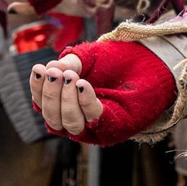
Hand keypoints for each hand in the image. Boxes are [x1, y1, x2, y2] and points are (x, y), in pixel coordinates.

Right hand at [30, 41, 175, 143]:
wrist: (150, 61)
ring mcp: (94, 126)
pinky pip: (94, 120)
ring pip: (69, 124)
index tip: (39, 69)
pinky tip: (83, 84)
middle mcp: (77, 118)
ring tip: (71, 76)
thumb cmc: (117, 60)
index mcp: (66, 102)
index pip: (42, 103)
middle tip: (55, 72)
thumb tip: (49, 70)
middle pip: (52, 117)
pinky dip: (85, 103)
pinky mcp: (113, 128)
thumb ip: (69, 63)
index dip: (36, 88)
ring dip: (66, 100)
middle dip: (49, 94)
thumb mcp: (87, 57)